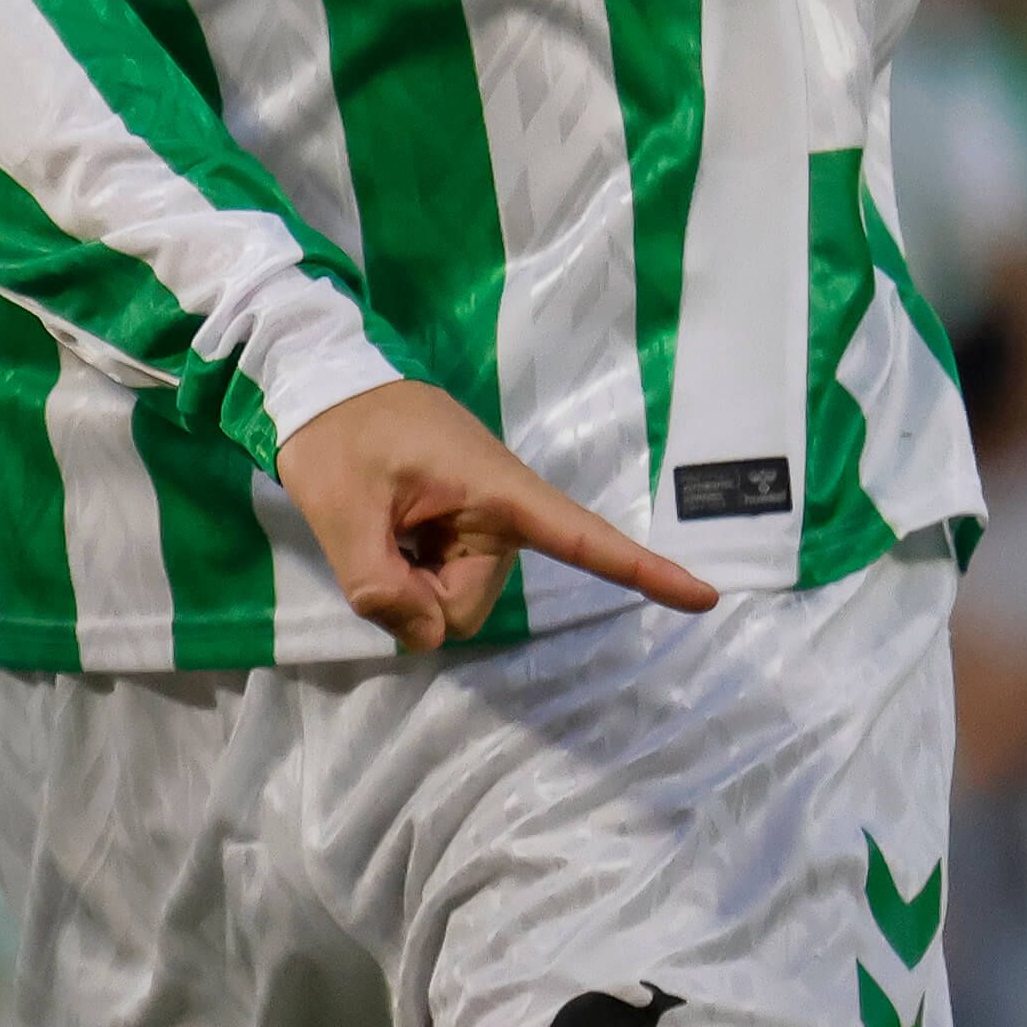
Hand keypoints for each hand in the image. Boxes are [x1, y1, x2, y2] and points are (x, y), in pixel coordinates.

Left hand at [274, 379, 718, 651]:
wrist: (321, 388)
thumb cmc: (337, 435)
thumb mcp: (339, 509)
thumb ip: (377, 584)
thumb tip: (428, 637)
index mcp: (496, 491)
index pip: (580, 537)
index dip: (642, 571)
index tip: (705, 598)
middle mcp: (503, 515)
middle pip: (467, 607)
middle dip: (416, 596)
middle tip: (373, 535)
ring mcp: (482, 528)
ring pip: (450, 605)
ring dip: (409, 583)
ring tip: (379, 521)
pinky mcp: (463, 535)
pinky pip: (440, 585)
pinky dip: (408, 575)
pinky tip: (386, 533)